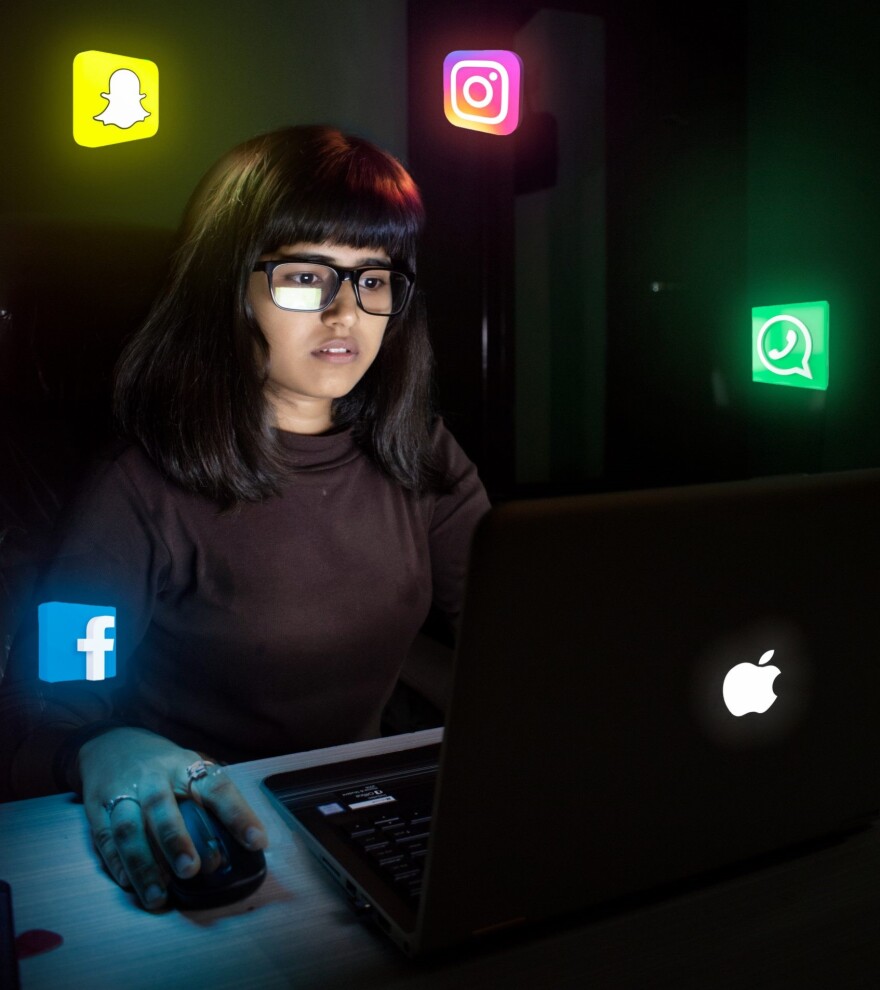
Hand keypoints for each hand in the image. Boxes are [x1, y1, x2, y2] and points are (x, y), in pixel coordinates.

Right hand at [78, 727, 268, 909]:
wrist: (111, 744)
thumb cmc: (164, 766)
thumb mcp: (190, 768)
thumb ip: (210, 799)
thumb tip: (243, 843)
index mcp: (185, 765)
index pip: (215, 787)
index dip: (237, 814)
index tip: (257, 841)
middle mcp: (153, 776)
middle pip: (161, 805)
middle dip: (176, 839)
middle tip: (191, 870)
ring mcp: (123, 792)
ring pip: (129, 828)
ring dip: (144, 863)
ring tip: (159, 896)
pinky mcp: (97, 809)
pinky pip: (105, 838)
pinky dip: (117, 863)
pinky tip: (130, 884)